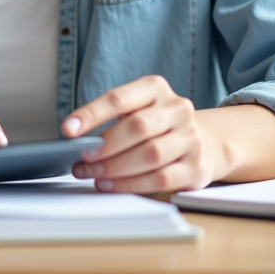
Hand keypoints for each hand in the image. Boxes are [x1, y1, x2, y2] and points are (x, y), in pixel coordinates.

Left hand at [62, 75, 225, 193]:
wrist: (206, 142)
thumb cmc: (157, 125)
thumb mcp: (137, 109)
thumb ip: (109, 119)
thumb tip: (75, 138)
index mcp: (156, 88)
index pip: (119, 99)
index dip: (91, 114)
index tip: (68, 129)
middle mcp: (178, 109)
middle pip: (137, 127)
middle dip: (104, 146)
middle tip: (81, 158)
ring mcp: (191, 139)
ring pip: (150, 155)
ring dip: (115, 168)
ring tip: (92, 173)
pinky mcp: (196, 168)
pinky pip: (160, 179)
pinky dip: (130, 184)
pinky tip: (111, 185)